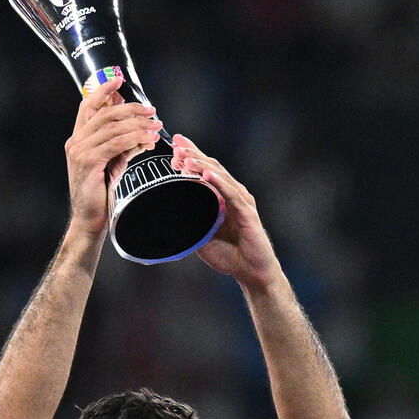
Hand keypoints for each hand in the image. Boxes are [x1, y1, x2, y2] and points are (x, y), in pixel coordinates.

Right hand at [65, 73, 162, 239]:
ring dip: (137, 124)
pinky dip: (134, 138)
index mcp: (78, 139)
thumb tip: (143, 130)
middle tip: (152, 110)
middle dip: (131, 108)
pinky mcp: (88, 162)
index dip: (103, 90)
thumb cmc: (102, 194)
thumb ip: (122, 145)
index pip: (88, 106)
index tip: (119, 79)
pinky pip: (115, 143)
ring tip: (155, 125)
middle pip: (105, 113)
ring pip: (112, 127)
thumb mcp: (113, 163)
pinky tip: (147, 140)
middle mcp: (76, 142)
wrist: (90, 220)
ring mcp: (80, 151)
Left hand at [170, 134, 278, 287]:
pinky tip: (207, 175)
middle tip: (176, 146)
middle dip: (194, 155)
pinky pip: (232, 196)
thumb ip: (189, 221)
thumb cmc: (229, 254)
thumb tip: (167, 213)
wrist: (251, 272)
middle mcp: (234, 195)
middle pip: (212, 168)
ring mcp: (242, 202)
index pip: (206, 170)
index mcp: (222, 197)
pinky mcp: (248, 214)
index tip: (174, 146)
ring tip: (186, 158)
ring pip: (221, 178)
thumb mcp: (201, 235)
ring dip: (202, 166)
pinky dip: (219, 184)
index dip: (191, 156)